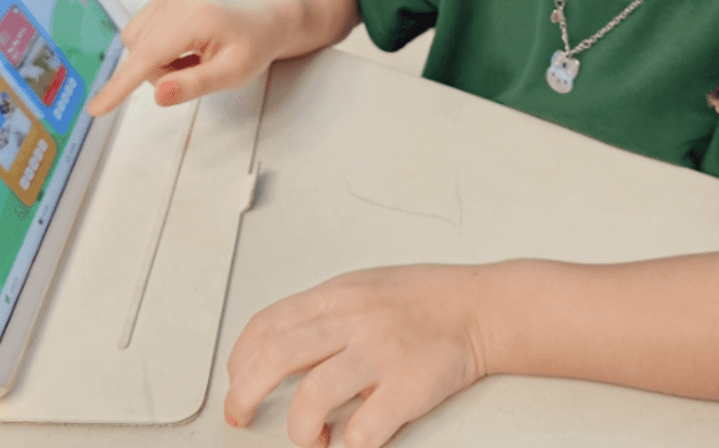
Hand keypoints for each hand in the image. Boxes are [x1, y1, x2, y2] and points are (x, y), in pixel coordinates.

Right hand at [86, 0, 276, 114]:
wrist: (261, 18)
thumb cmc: (252, 45)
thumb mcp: (234, 73)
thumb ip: (195, 85)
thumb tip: (158, 95)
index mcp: (196, 17)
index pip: (149, 57)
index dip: (121, 85)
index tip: (97, 108)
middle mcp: (175, 1)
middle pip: (139, 54)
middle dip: (161, 74)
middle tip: (198, 71)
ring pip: (135, 47)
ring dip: (157, 64)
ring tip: (193, 59)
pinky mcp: (159, 2)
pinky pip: (140, 37)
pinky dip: (156, 52)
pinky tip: (184, 49)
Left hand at [224, 265, 488, 447]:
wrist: (482, 308)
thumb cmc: (423, 300)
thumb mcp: (363, 287)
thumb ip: (322, 315)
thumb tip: (275, 350)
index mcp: (337, 296)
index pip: (267, 325)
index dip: (240, 360)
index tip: (236, 383)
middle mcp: (354, 320)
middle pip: (276, 358)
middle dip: (245, 394)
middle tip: (242, 417)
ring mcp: (381, 354)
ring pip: (313, 396)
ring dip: (300, 428)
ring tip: (311, 436)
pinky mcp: (409, 388)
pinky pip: (363, 429)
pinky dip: (348, 444)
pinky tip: (350, 441)